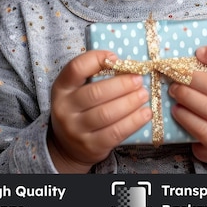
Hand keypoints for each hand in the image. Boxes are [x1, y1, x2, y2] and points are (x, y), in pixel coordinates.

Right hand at [48, 50, 151, 172]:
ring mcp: (76, 130)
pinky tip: (145, 113)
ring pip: (107, 114)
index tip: (116, 59)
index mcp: (61, 88)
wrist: (68, 147)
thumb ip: (94, 75)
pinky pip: (115, 133)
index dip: (96, 59)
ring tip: (144, 95)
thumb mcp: (77, 90)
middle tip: (139, 80)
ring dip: (130, 102)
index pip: (76, 68)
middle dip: (122, 85)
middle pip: (96, 93)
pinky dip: (133, 122)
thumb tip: (123, 64)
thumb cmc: (79, 108)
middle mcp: (65, 109)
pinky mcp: (91, 146)